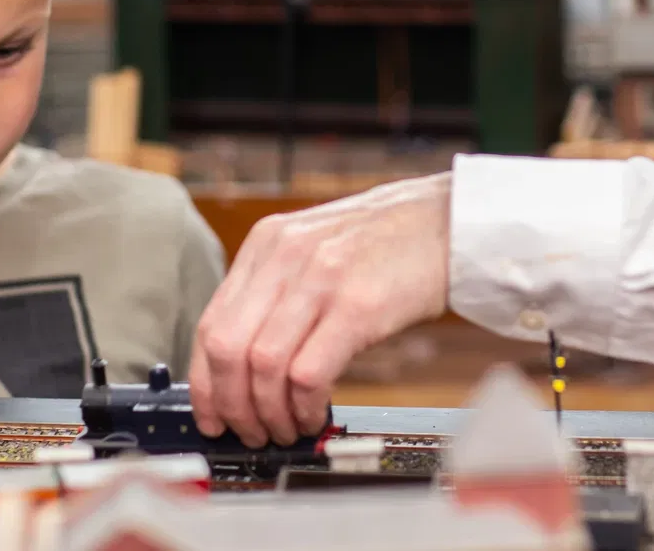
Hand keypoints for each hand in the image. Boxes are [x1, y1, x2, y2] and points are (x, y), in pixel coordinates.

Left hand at [190, 172, 450, 446]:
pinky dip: (304, 406)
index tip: (212, 414)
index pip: (210, 323)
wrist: (447, 222)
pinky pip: (307, 373)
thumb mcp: (316, 250)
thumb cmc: (388, 244)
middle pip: (227, 348)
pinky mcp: (357, 306)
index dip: (206, 382)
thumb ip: (279, 292)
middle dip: (232, 405)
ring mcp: (320, 278)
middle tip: (250, 431)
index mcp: (267, 243)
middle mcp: (284, 256)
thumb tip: (248, 365)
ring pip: (263, 365)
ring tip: (287, 428)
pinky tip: (314, 413)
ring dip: (269, 413)